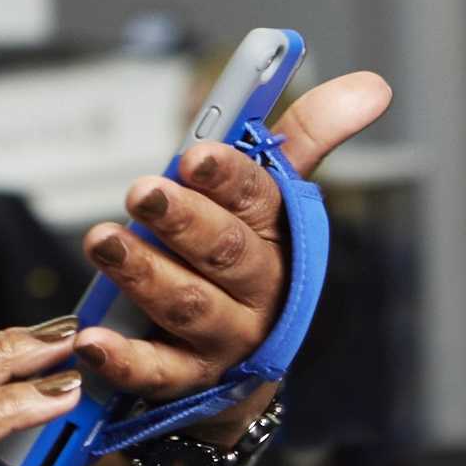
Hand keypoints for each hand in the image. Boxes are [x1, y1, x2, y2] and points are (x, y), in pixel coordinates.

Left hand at [77, 71, 391, 414]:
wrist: (241, 358)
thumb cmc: (247, 257)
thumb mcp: (273, 196)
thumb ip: (305, 135)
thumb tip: (373, 86)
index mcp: (278, 234)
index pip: (259, 199)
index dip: (228, 175)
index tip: (197, 154)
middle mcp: (259, 288)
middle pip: (224, 252)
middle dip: (183, 219)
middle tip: (141, 192)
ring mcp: (225, 336)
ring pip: (187, 303)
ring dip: (144, 272)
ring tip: (102, 242)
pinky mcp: (187, 378)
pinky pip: (156, 371)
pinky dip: (124, 357)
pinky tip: (92, 339)